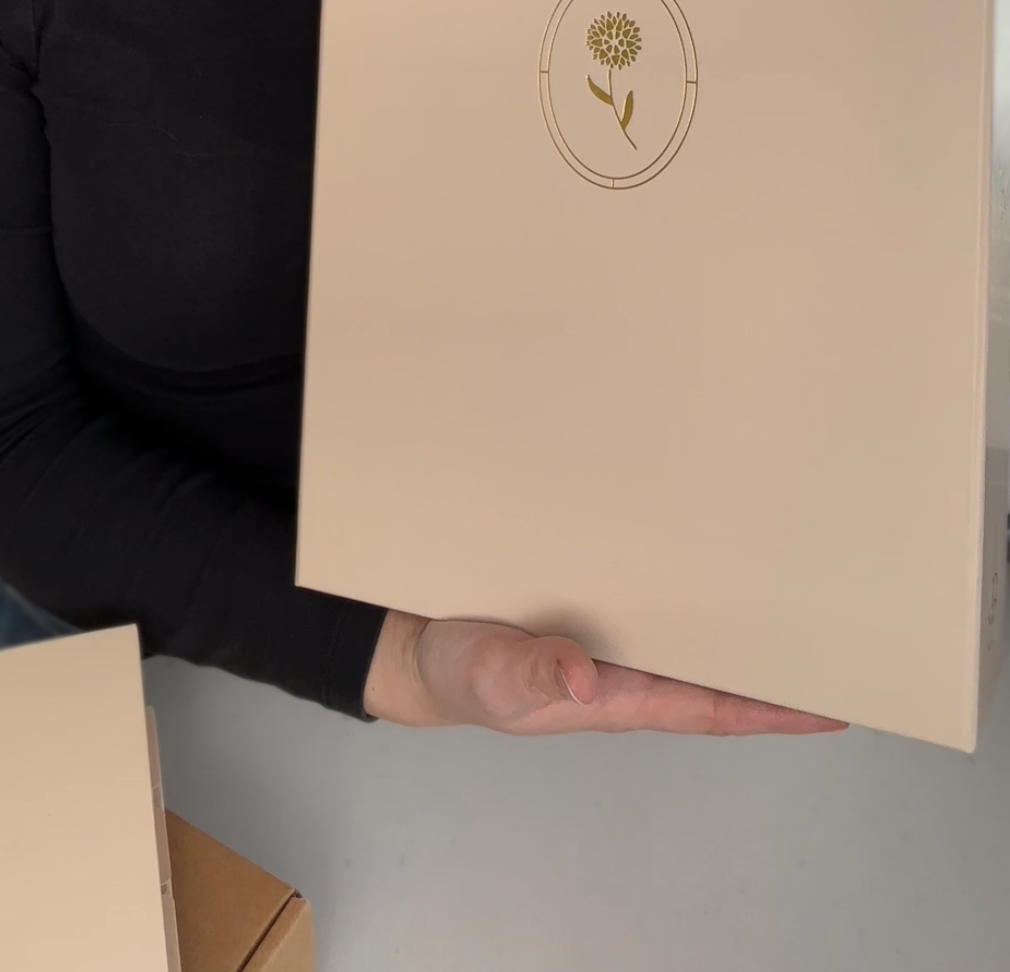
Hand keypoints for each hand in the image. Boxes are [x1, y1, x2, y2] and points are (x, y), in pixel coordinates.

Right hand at [363, 610, 847, 737]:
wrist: (424, 644)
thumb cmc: (466, 672)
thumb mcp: (496, 679)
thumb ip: (539, 674)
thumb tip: (585, 676)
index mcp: (621, 697)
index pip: (716, 708)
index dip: (775, 711)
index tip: (832, 705)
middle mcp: (630, 668)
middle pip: (721, 673)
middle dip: (779, 665)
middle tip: (842, 640)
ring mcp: (616, 637)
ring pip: (696, 633)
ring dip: (742, 622)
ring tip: (801, 596)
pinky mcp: (595, 601)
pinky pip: (659, 596)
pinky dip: (692, 581)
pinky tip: (715, 555)